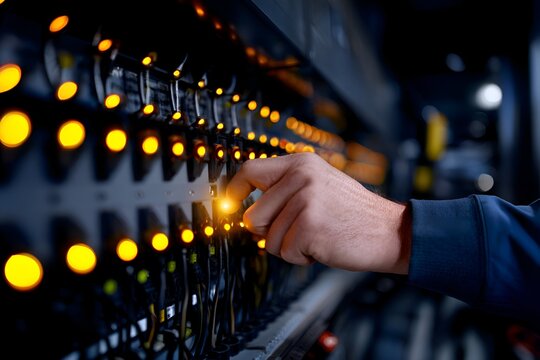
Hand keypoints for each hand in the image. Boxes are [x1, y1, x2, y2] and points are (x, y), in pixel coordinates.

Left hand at [226, 153, 410, 273]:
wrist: (389, 231)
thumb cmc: (352, 213)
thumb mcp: (318, 187)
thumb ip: (283, 191)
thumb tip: (243, 210)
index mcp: (301, 163)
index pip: (250, 170)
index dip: (234, 191)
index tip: (229, 205)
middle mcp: (302, 177)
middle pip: (251, 215)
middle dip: (268, 232)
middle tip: (297, 230)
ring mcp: (305, 201)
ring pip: (267, 239)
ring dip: (289, 246)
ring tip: (317, 235)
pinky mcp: (309, 227)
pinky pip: (284, 253)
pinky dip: (301, 257)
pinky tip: (322, 245)